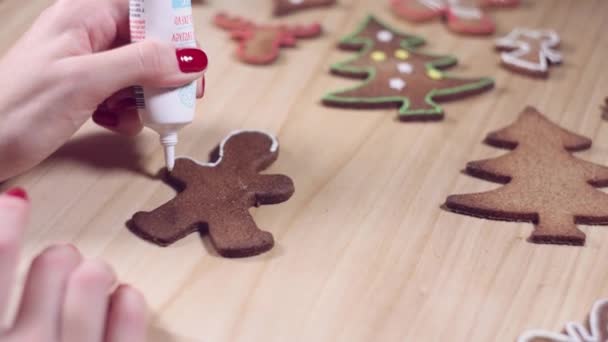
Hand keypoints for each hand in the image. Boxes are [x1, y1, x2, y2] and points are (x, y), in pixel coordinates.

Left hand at [0, 0, 207, 180]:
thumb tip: (189, 58)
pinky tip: (114, 122)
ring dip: (147, 97)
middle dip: (166, 71)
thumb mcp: (85, 80)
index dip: (171, 29)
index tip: (188, 58)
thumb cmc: (13, 108)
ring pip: (142, 72)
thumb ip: (141, 63)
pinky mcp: (89, 91)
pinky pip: (126, 94)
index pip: (145, 7)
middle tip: (177, 95)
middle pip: (149, 42)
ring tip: (133, 114)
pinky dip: (129, 112)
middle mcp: (89, 34)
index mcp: (84, 15)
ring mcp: (89, 64)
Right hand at [0, 188, 146, 341]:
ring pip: (93, 279)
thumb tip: (34, 244)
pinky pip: (129, 317)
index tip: (18, 199)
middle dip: (61, 255)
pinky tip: (125, 296)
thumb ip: (4, 298)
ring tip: (97, 278)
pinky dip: (128, 301)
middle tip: (65, 258)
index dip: (6, 221)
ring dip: (97, 271)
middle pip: (54, 262)